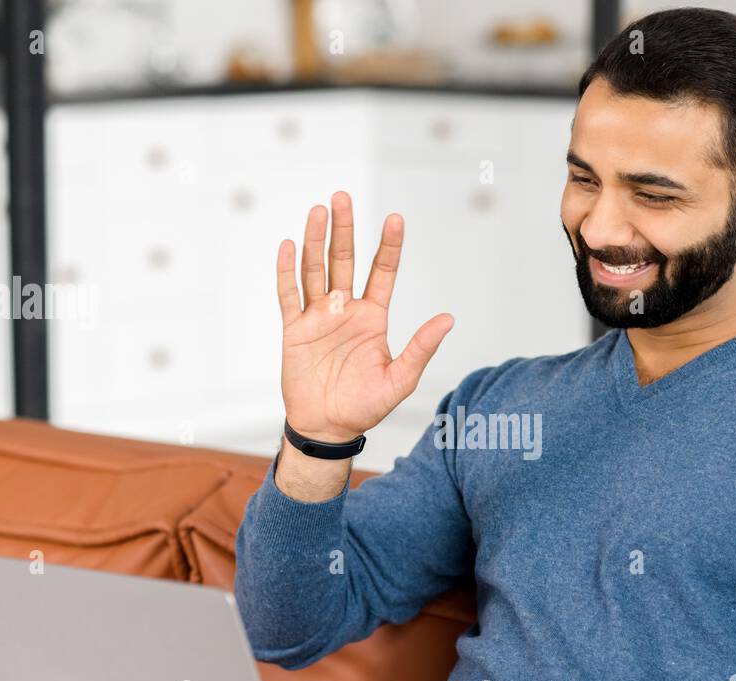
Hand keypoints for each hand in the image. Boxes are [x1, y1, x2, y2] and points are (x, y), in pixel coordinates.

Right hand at [276, 191, 453, 442]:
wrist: (328, 428)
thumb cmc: (365, 407)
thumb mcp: (400, 379)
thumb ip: (421, 348)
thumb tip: (448, 319)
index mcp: (373, 318)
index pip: (382, 272)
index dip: (388, 246)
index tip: (395, 218)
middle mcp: (346, 310)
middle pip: (344, 260)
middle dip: (344, 229)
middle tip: (343, 197)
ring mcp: (318, 317)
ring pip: (315, 270)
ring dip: (315, 241)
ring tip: (318, 210)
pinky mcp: (294, 330)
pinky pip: (288, 295)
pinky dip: (286, 271)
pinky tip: (289, 245)